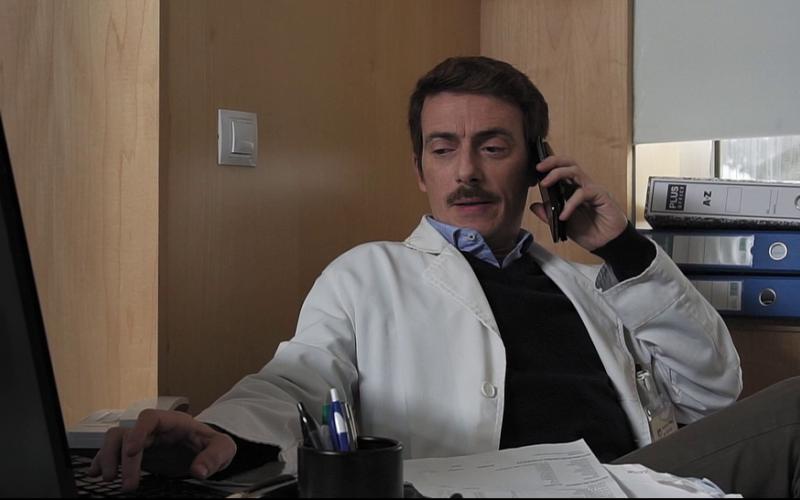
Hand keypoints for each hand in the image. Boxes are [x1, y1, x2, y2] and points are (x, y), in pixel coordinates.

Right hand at [86, 409, 236, 492]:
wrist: (208, 450)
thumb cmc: (213, 445)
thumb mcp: (223, 448)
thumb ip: (214, 457)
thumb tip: (199, 470)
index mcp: (174, 422)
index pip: (149, 418)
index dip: (137, 432)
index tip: (132, 451)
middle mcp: (154, 429)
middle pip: (127, 433)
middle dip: (122, 457)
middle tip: (127, 485)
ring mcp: (143, 440)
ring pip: (115, 439)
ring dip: (106, 457)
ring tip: (108, 478)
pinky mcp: (137, 453)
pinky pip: (113, 451)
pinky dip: (101, 460)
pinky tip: (96, 473)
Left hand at [530, 155, 627, 250]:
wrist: (607, 243)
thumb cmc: (589, 232)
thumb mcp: (563, 224)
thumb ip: (549, 215)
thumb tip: (534, 206)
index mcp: (573, 189)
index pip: (562, 170)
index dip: (549, 167)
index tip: (535, 170)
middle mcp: (582, 186)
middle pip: (569, 163)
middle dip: (553, 161)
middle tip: (539, 167)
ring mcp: (592, 189)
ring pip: (575, 171)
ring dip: (557, 174)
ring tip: (544, 184)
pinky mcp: (601, 196)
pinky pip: (583, 193)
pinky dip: (570, 203)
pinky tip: (563, 215)